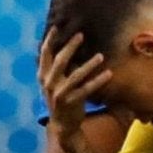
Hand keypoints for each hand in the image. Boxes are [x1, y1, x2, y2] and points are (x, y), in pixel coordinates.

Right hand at [38, 27, 111, 143]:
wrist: (63, 125)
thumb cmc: (61, 99)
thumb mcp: (53, 83)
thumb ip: (56, 67)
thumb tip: (62, 47)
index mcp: (43, 76)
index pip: (44, 54)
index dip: (50, 40)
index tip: (57, 27)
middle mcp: (49, 83)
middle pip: (60, 60)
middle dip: (70, 46)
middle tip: (81, 35)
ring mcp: (59, 93)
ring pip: (75, 75)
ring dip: (89, 65)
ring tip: (101, 56)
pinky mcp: (71, 101)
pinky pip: (87, 89)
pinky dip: (98, 81)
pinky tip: (108, 74)